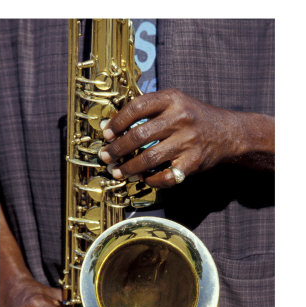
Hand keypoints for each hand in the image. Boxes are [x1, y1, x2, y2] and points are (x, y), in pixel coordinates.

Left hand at [99, 88, 273, 186]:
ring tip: (118, 172)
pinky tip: (144, 178)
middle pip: (139, 135)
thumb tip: (114, 126)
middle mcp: (180, 118)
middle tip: (106, 157)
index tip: (106, 134)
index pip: (137, 107)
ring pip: (149, 158)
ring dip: (129, 168)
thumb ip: (150, 108)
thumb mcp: (176, 101)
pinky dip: (152, 180)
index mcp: (172, 99)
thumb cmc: (194, 117)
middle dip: (117, 149)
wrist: (228, 133)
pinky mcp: (193, 162)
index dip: (117, 122)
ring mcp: (188, 141)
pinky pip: (166, 176)